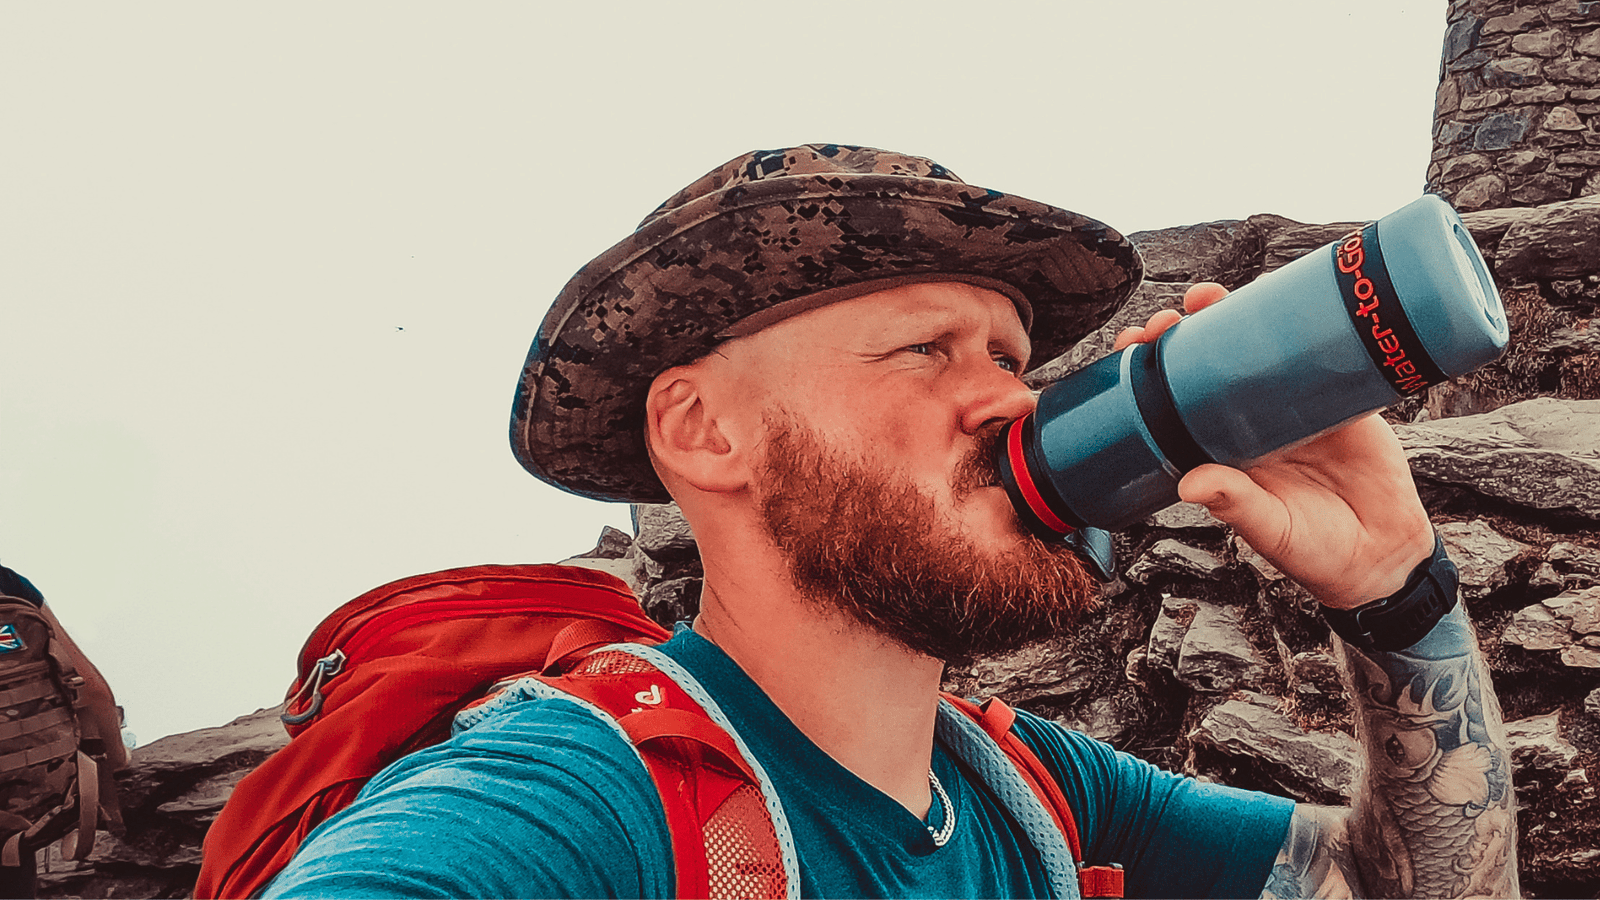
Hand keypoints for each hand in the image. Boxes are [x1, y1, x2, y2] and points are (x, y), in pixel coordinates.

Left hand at [1113, 283, 1435, 608]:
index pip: (1175, 400)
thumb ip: (1235, 505)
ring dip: (1232, 316)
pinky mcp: (1341, 398)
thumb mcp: (1271, 529)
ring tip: (1208, 297)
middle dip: (1184, 332)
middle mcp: (1251, 421)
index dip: (1152, 369)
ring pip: (1259, 348)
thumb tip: (1189, 483)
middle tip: (1167, 320)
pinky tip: (1282, 296)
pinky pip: (1321, 352)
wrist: (1383, 556)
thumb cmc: (1315, 549)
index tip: (1134, 345)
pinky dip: (1303, 322)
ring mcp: (1295, 405)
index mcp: (1221, 449)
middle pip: (1211, 363)